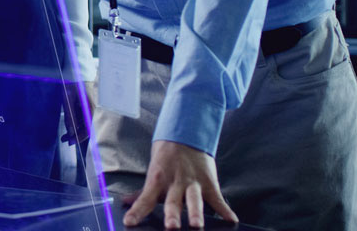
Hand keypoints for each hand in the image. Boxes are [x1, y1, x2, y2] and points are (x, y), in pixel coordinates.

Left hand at [60, 80, 95, 144]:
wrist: (75, 70)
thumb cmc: (72, 83)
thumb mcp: (68, 100)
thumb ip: (70, 116)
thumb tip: (71, 132)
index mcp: (91, 108)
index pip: (88, 128)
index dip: (80, 137)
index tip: (70, 142)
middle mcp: (92, 109)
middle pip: (86, 127)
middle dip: (75, 135)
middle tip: (64, 139)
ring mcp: (89, 107)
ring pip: (83, 123)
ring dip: (74, 129)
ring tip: (64, 135)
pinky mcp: (86, 105)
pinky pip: (81, 117)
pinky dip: (75, 122)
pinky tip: (68, 125)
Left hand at [122, 140, 237, 228]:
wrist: (185, 135)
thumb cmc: (167, 158)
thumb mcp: (153, 173)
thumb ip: (143, 192)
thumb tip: (125, 202)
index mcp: (158, 181)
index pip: (145, 199)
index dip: (137, 211)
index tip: (129, 222)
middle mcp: (175, 183)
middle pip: (173, 201)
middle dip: (172, 214)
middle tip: (171, 226)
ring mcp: (193, 183)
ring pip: (194, 199)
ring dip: (196, 212)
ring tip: (197, 225)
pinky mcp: (209, 182)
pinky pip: (218, 198)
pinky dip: (225, 210)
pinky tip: (231, 220)